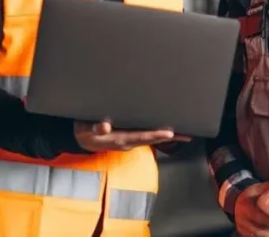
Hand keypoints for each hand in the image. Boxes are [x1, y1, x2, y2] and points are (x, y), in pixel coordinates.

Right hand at [74, 121, 190, 152]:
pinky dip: (160, 134)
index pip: (141, 137)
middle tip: (186, 134)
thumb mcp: (85, 128)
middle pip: (152, 140)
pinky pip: (148, 137)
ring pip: (152, 139)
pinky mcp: (131, 137)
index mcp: (119, 139)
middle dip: (169, 137)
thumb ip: (94, 127)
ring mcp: (130, 141)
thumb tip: (105, 126)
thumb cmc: (84, 130)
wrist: (81, 139)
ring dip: (168, 137)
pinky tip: (171, 132)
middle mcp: (128, 142)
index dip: (155, 135)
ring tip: (185, 133)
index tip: (169, 133)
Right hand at [234, 181, 268, 236]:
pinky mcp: (246, 235)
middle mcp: (242, 220)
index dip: (268, 220)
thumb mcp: (257, 189)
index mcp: (244, 207)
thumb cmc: (250, 196)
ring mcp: (243, 230)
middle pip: (259, 230)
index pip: (256, 216)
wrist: (237, 203)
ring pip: (260, 236)